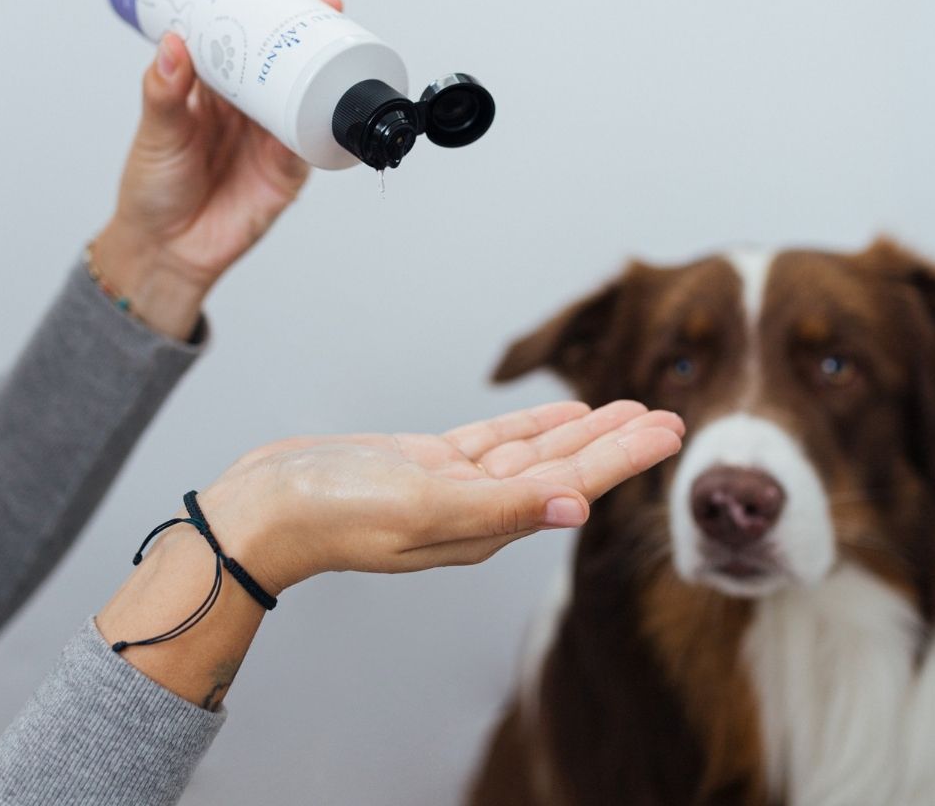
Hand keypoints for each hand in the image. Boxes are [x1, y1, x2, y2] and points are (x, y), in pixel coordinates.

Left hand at [94, 0, 342, 338]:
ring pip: (306, 96)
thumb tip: (174, 42)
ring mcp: (273, 139)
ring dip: (326, 69)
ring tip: (337, 40)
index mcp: (215, 90)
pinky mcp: (289, 172)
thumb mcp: (156, 134)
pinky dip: (323, 126)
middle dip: (308, 29)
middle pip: (285, 61)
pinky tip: (332, 103)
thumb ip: (164, 92)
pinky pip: (312, 145)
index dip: (263, 8)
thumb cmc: (156, 189)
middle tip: (323, 1)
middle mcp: (249, 110)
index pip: (244, 39)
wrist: (170, 250)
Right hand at [200, 399, 684, 592]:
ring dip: (583, 430)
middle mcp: (481, 509)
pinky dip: (530, 426)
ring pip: (535, 450)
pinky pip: (495, 442)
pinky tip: (560, 414)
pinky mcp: (429, 465)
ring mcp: (455, 486)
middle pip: (566, 466)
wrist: (264, 509)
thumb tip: (575, 509)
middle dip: (619, 441)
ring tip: (627, 408)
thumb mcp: (422, 509)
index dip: (625, 457)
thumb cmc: (333, 514)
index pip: (574, 485)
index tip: (670, 432)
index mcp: (488, 526)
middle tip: (669, 416)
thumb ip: (500, 509)